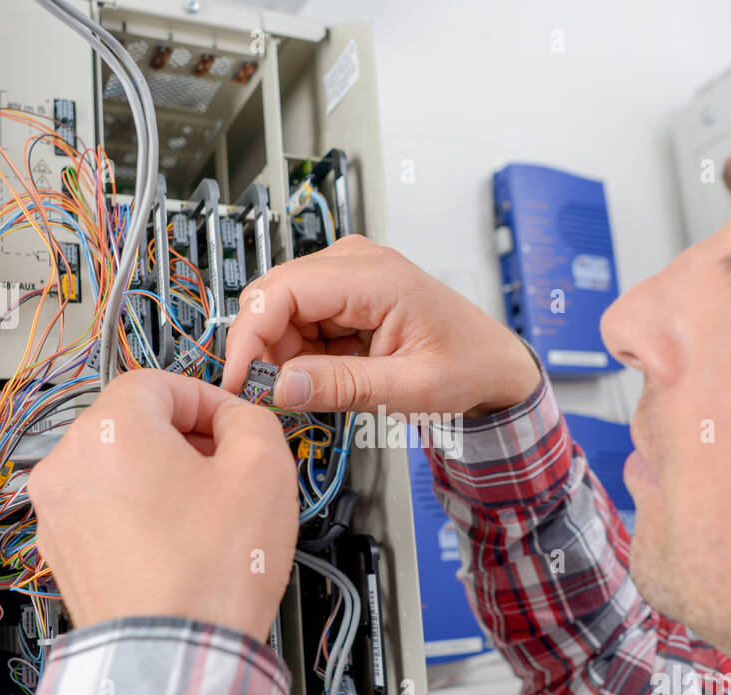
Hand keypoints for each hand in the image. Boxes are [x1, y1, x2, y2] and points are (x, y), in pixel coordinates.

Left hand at [27, 370, 297, 640]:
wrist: (174, 657)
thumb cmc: (209, 574)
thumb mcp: (265, 468)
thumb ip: (251, 418)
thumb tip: (237, 419)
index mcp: (107, 429)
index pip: (159, 382)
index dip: (208, 399)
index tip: (234, 424)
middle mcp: (66, 466)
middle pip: (133, 424)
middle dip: (185, 441)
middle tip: (228, 470)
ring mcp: (58, 515)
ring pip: (118, 471)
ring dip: (163, 480)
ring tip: (207, 517)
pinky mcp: (63, 556)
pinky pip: (107, 515)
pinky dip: (141, 519)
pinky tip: (182, 547)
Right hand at [222, 235, 540, 416]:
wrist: (493, 363)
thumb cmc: (467, 366)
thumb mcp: (410, 389)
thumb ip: (344, 387)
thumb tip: (281, 386)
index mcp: (376, 276)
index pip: (283, 291)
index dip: (249, 336)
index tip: (237, 381)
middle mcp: (356, 263)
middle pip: (273, 297)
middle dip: (262, 349)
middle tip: (274, 396)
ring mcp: (348, 274)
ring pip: (281, 311)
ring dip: (283, 355)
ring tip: (321, 388)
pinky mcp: (344, 293)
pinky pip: (299, 320)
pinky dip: (300, 354)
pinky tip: (328, 375)